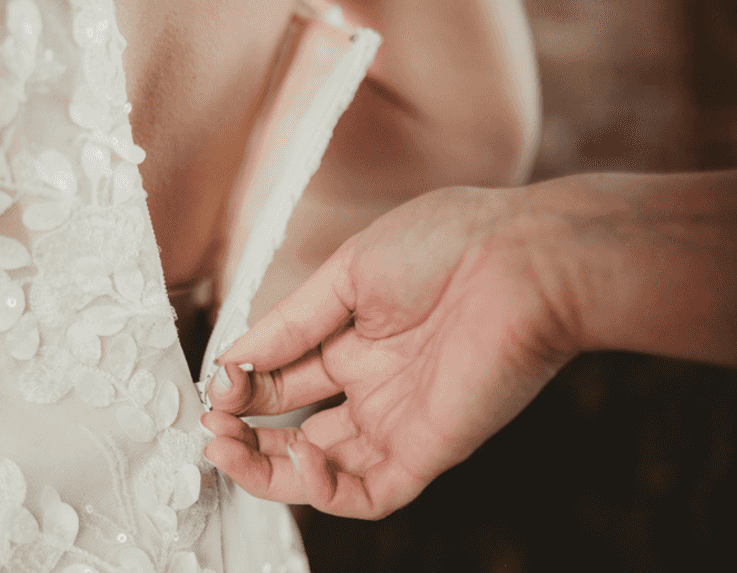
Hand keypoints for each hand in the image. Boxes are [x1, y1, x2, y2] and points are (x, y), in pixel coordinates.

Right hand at [202, 186, 575, 518]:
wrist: (525, 258)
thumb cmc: (447, 245)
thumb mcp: (349, 274)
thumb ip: (290, 324)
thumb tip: (232, 357)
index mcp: (355, 337)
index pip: (283, 377)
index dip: (242, 385)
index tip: (213, 382)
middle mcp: (373, 384)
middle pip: (295, 429)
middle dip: (245, 433)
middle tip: (210, 428)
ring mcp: (399, 419)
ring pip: (323, 469)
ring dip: (268, 469)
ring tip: (226, 448)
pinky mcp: (428, 449)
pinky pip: (369, 492)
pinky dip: (324, 491)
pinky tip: (296, 458)